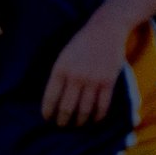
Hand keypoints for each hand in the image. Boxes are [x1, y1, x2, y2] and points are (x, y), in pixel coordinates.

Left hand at [42, 6, 129, 124]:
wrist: (106, 29)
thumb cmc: (82, 41)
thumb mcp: (64, 55)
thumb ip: (60, 74)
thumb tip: (55, 96)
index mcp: (61, 69)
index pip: (50, 97)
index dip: (48, 112)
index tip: (47, 119)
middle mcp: (76, 76)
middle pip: (67, 108)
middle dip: (63, 120)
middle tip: (62, 126)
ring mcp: (93, 80)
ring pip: (84, 109)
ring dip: (80, 121)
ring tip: (78, 124)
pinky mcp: (108, 81)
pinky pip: (102, 105)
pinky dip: (98, 115)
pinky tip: (95, 119)